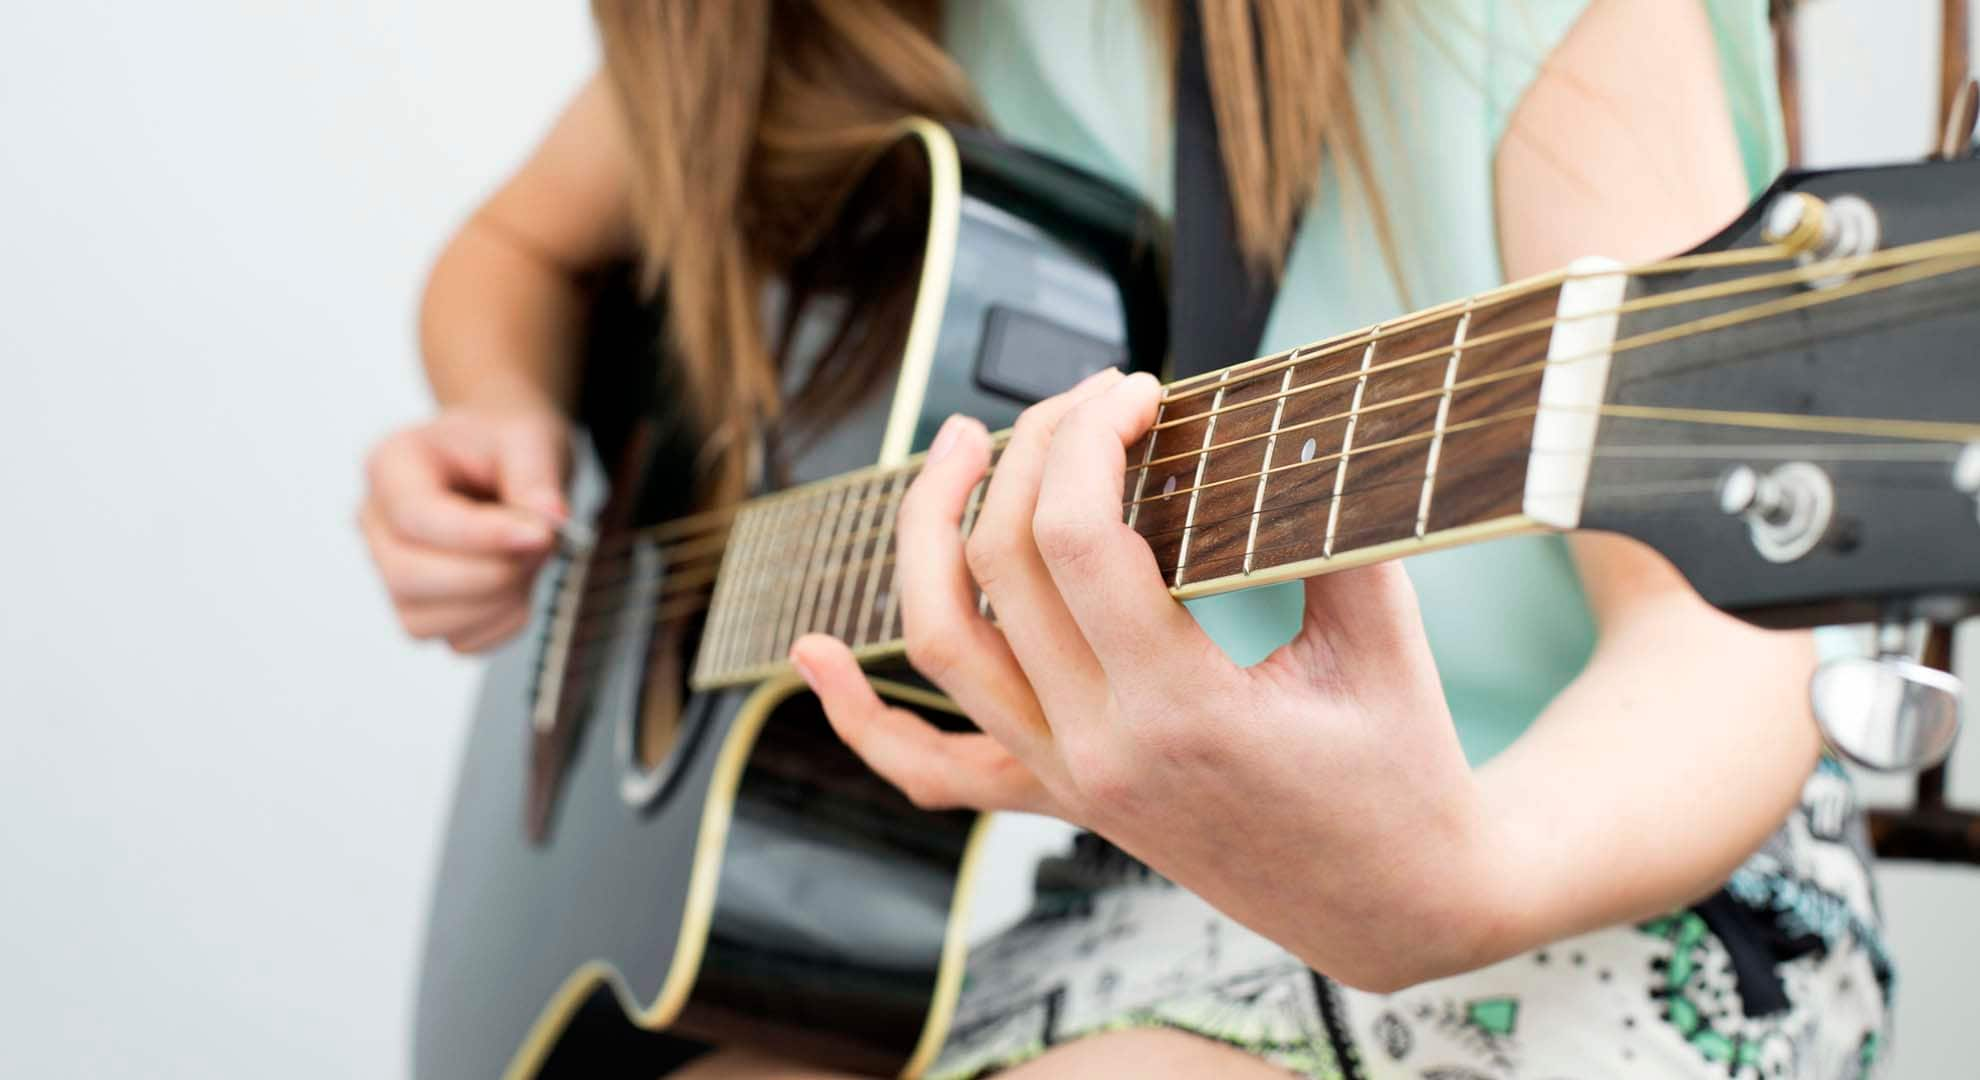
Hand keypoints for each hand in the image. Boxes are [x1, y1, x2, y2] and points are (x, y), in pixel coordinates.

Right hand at [359, 403, 570, 652]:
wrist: (503, 459)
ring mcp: (393, 573)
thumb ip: (536, 476)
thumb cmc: (503, 444)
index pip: (416, 518)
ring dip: (496, 602)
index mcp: (390, 468)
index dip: (480, 536)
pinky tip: (520, 583)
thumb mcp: (529, 436)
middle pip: (406, 577)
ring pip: (424, 622)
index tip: (539, 534)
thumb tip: (549, 521)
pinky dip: (501, 623)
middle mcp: (378, 525)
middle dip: (489, 574)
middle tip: (541, 545)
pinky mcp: (425, 610)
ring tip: (530, 559)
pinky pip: (458, 642)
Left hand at [791, 370, 1504, 990]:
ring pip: (944, 645)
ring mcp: (1069, 779)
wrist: (1394, 906)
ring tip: (962, 444)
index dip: (1090, 435)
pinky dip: (861, 715)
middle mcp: (1102, 752)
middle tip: (1087, 395)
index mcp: (1185, 711)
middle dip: (1030, 449)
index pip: (1078, 538)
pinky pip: (935, 768)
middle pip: (1001, 567)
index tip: (1140, 390)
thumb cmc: (1403, 770)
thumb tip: (1278, 413)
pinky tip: (812, 653)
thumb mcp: (1385, 640)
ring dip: (929, 531)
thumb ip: (1326, 524)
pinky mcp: (1061, 794)